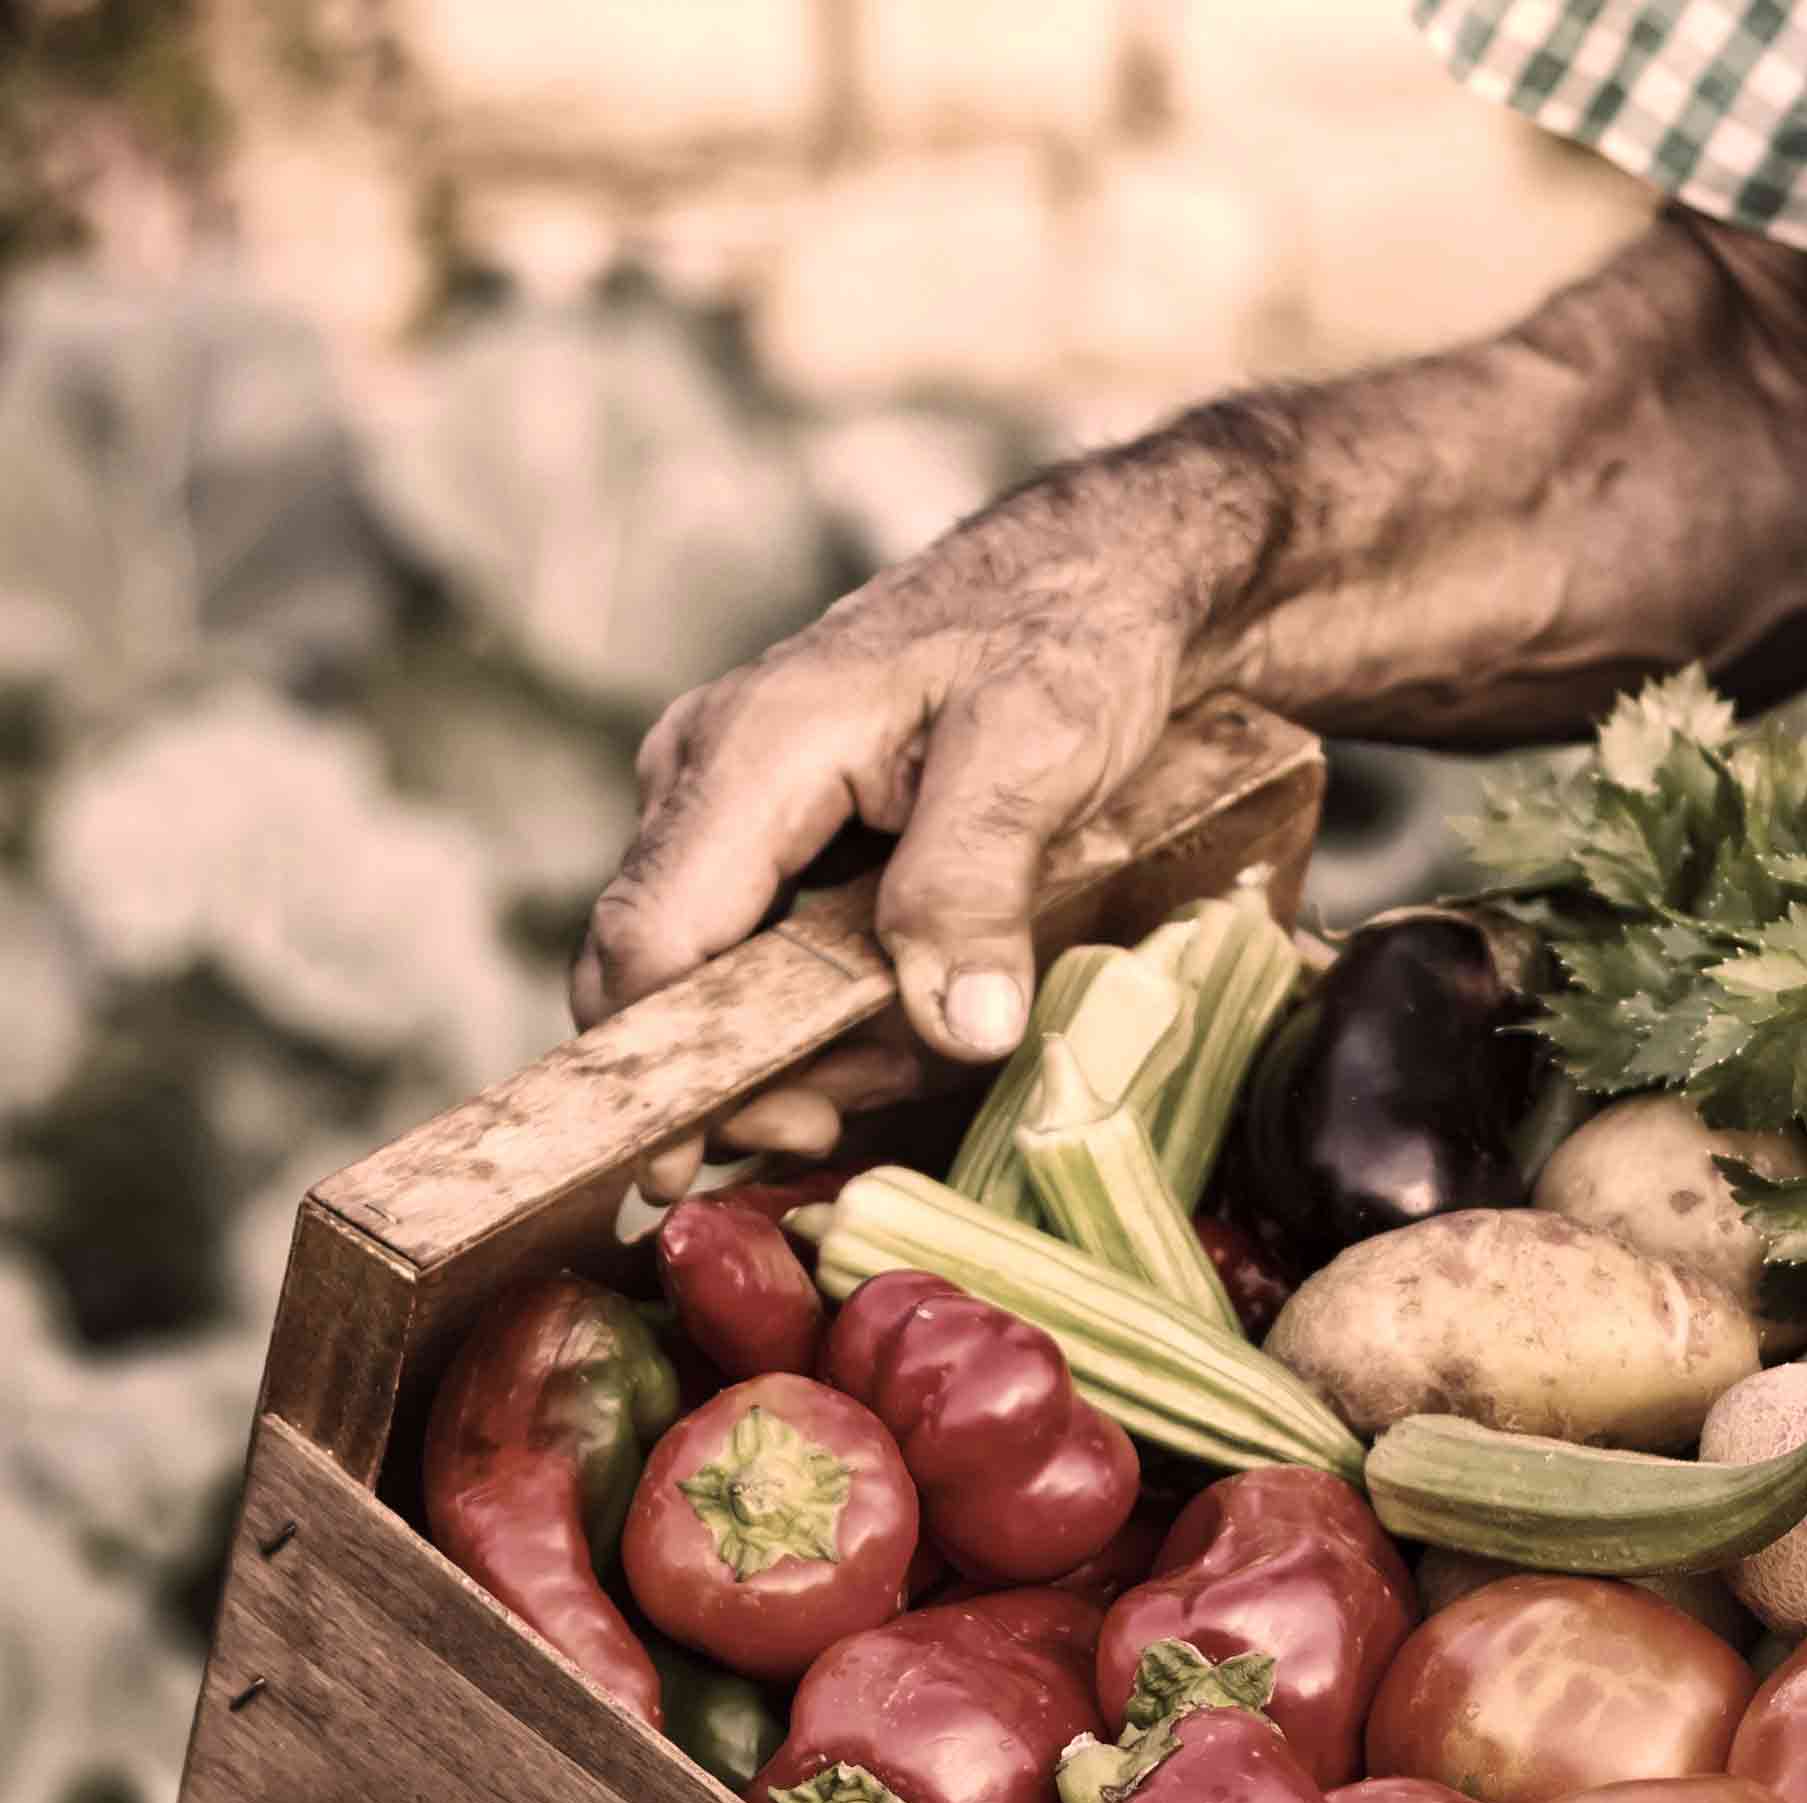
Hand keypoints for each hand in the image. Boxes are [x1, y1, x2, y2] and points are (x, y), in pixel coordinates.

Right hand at [574, 461, 1233, 1174]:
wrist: (1099, 576)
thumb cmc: (1067, 636)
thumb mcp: (1037, 748)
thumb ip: (978, 883)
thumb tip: (957, 1027)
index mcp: (749, 755)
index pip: (650, 942)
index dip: (660, 1069)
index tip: (687, 1165)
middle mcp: (709, 781)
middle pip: (667, 977)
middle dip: (748, 1072)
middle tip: (839, 1126)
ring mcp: (738, 811)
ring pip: (729, 981)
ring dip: (822, 1045)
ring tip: (931, 1031)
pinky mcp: (781, 838)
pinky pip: (777, 956)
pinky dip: (848, 1007)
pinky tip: (928, 999)